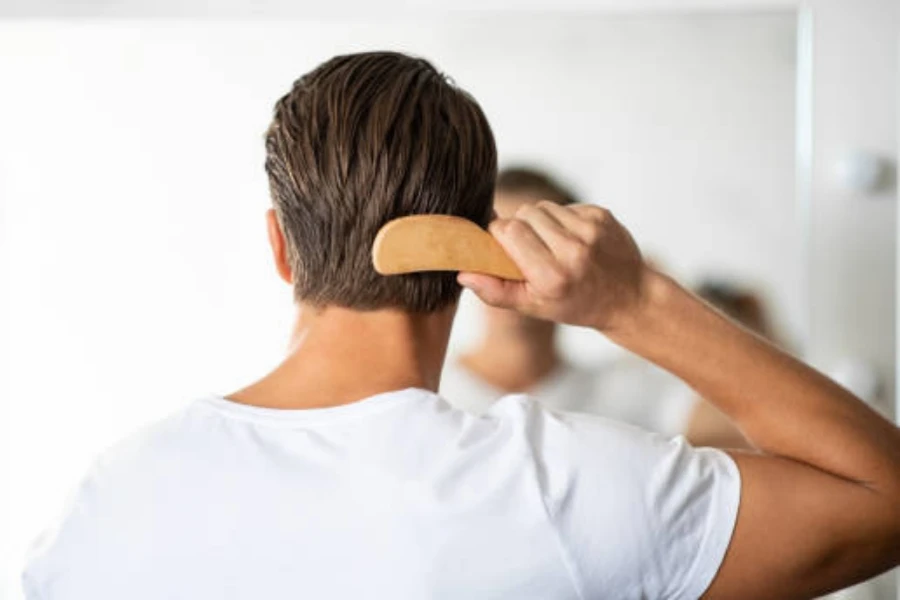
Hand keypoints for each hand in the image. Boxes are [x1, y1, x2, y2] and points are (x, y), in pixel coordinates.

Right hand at [457, 202, 649, 332]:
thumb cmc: (576, 304)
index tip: (501, 246)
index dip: (498, 235)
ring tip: (550, 244)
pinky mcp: (601, 215)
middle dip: (518, 226)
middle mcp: (573, 250)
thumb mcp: (534, 307)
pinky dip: (560, 219)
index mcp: (552, 276)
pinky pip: (564, 206)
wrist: (629, 297)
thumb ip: (496, 291)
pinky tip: (571, 239)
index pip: (508, 232)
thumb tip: (464, 273)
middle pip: (523, 214)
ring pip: (542, 207)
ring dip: (539, 221)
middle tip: (528, 248)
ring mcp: (590, 230)